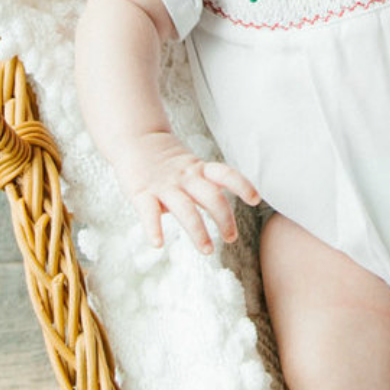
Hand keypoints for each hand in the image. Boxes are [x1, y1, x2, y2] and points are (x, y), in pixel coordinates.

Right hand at [112, 131, 260, 253]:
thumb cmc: (168, 162)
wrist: (134, 139)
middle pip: (211, 197)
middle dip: (225, 219)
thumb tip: (223, 215)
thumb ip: (205, 190)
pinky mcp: (141, 193)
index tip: (255, 200)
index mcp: (199, 170)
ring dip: (198, 232)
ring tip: (207, 250)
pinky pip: (149, 212)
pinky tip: (158, 244)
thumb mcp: (192, 169)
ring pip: (186, 209)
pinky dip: (154, 228)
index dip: (242, 185)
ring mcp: (164, 185)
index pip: (226, 174)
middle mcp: (185, 177)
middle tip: (231, 238)